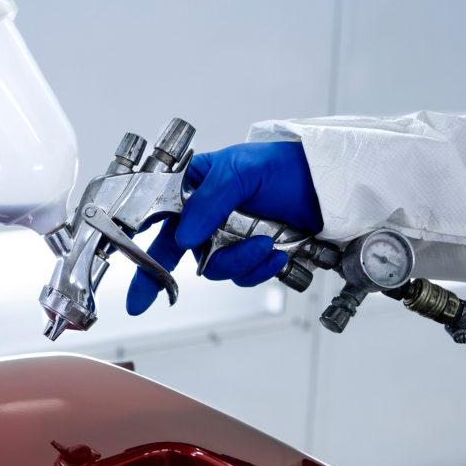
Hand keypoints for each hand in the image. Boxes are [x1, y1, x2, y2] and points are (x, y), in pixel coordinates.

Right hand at [126, 141, 322, 315]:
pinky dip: (259, 269)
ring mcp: (228, 237)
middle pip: (180, 253)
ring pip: (216, 269)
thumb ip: (210, 201)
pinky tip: (276, 254)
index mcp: (195, 188)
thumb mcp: (241, 171)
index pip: (160, 220)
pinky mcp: (250, 255)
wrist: (329, 185)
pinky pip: (243, 276)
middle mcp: (206, 216)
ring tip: (267, 242)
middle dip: (178, 272)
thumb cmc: (286, 163)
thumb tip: (185, 236)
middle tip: (144, 301)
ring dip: (241, 262)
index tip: (136, 280)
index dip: (143, 251)